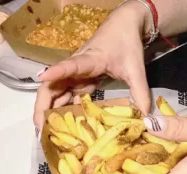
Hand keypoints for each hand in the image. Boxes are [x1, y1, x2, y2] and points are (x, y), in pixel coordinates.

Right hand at [33, 2, 150, 126]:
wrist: (124, 26)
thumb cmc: (126, 43)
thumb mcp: (135, 68)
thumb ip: (140, 91)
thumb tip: (146, 116)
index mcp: (89, 60)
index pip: (69, 66)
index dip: (56, 72)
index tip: (43, 78)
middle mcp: (76, 69)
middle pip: (52, 86)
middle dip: (43, 107)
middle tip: (40, 129)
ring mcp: (76, 75)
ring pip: (56, 94)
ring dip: (50, 112)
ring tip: (48, 134)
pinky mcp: (80, 80)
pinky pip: (68, 97)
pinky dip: (64, 111)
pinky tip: (64, 127)